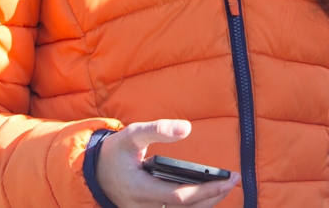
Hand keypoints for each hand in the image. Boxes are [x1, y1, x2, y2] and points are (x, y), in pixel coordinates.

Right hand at [95, 120, 239, 207]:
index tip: (228, 180)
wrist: (94, 172)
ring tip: (226, 186)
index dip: (206, 190)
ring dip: (206, 203)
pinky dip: (194, 206)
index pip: (179, 196)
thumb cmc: (115, 152)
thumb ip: (157, 130)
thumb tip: (186, 129)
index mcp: (140, 189)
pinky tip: (208, 194)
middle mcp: (143, 207)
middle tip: (234, 180)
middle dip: (213, 197)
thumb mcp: (132, 134)